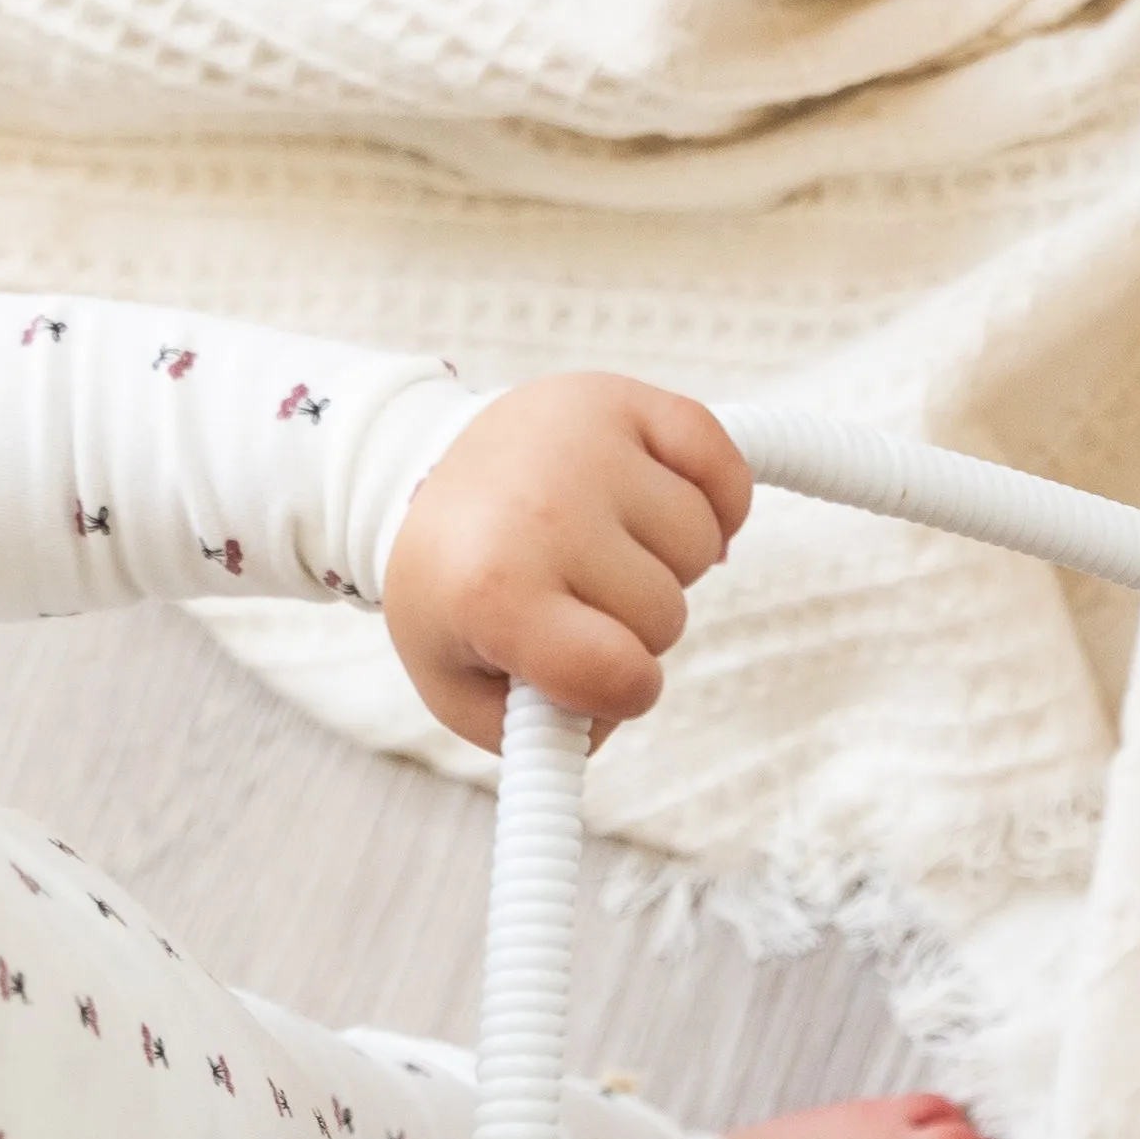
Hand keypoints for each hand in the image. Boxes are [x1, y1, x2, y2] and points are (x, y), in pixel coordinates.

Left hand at [380, 373, 750, 747]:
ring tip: (603, 544)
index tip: (596, 676)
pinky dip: (718, 499)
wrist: (414, 473)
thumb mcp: (460, 684)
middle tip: (577, 597)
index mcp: (493, 590)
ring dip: (666, 560)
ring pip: (701, 544)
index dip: (623, 693)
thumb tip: (616, 713)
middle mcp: (542, 509)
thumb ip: (536, 740)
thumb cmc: (454, 587)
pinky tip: (660, 507)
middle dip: (633, 623)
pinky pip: (726, 468)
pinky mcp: (623, 399)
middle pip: (667, 615)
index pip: (621, 676)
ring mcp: (585, 445)